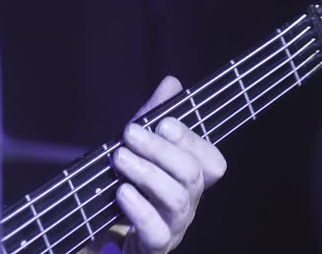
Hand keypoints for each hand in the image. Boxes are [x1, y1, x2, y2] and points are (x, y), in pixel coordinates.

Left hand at [111, 76, 226, 252]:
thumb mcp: (141, 145)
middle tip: (130, 134)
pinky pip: (156, 230)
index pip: (212, 161)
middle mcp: (189, 201)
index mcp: (192, 177)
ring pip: (176, 198)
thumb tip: (171, 83)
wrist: (108, 225)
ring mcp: (174, 225)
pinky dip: (139, 208)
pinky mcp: (155, 244)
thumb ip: (155, 115)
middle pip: (192, 174)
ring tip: (120, 157)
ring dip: (147, 173)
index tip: (164, 122)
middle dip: (160, 149)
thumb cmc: (133, 180)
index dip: (192, 140)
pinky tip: (122, 192)